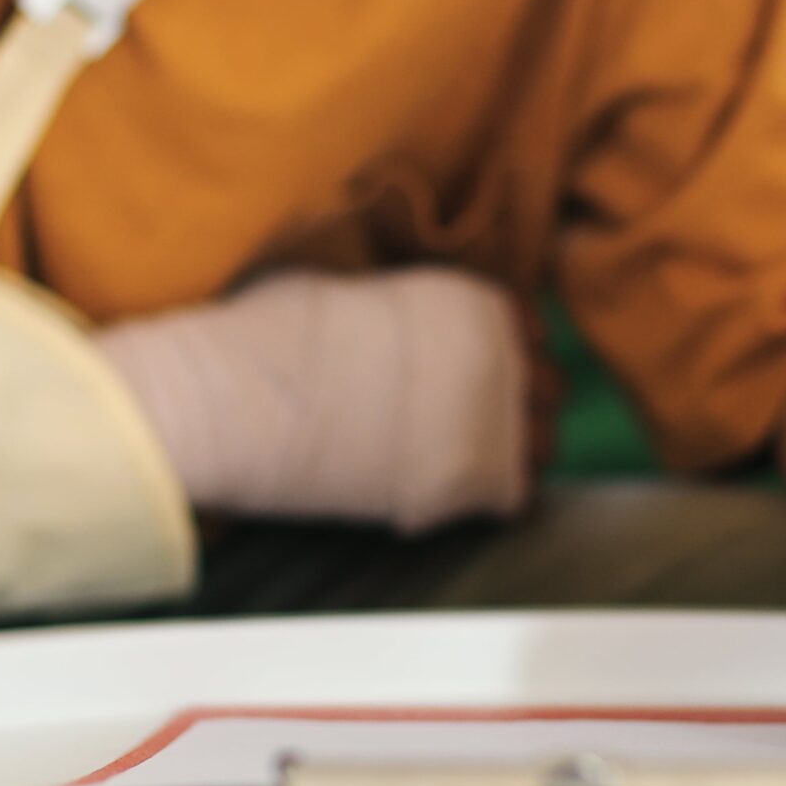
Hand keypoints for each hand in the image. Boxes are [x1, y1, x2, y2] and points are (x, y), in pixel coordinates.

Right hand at [95, 268, 530, 534]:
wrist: (238, 400)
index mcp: (472, 299)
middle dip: (514, 403)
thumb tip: (388, 313)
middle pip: (547, 388)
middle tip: (467, 420)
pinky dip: (488, 499)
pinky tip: (449, 492)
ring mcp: (492, 420)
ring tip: (461, 458)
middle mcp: (500, 354)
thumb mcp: (344, 287)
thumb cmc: (268, 337)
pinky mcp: (470, 482)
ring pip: (542, 445)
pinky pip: (513, 497)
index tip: (473, 372)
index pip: (529, 329)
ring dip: (511, 451)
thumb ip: (396, 300)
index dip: (501, 355)